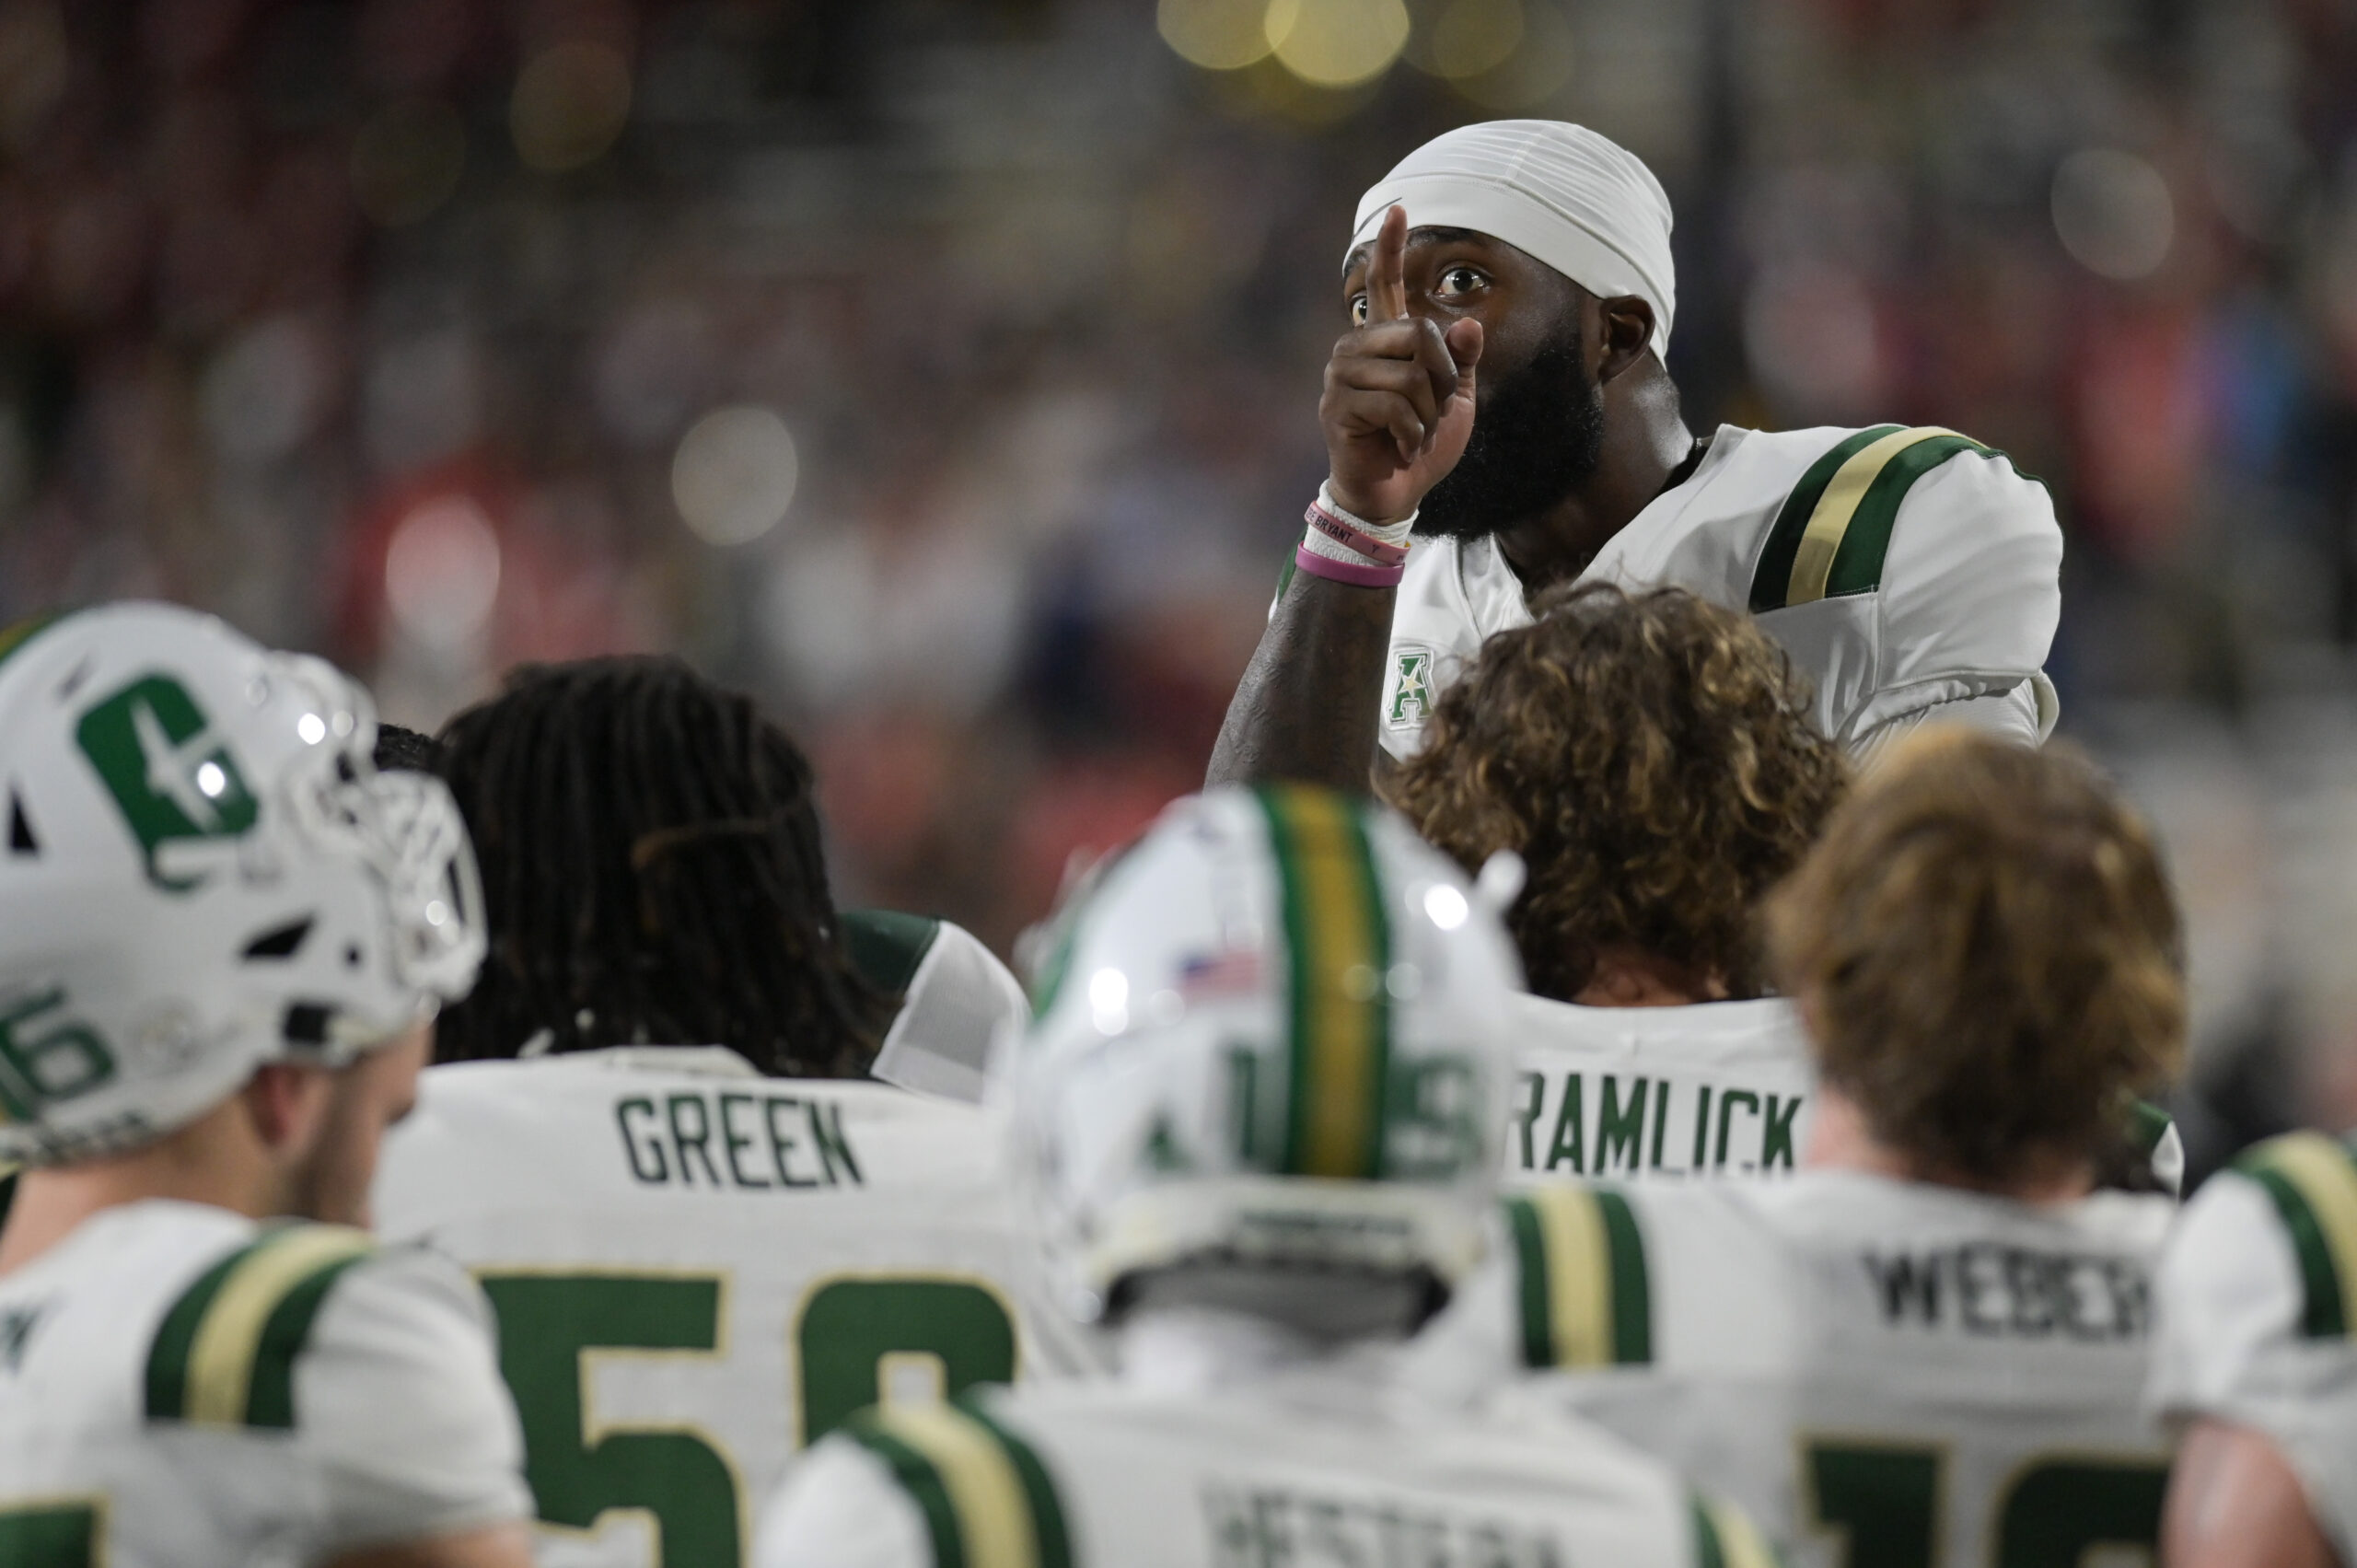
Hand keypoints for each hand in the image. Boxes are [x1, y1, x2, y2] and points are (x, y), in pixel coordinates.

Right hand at [1319, 204, 1482, 523]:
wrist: (1393, 494)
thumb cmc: (1419, 443)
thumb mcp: (1453, 400)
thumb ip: (1461, 361)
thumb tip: (1468, 325)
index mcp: (1384, 341)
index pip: (1385, 286)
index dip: (1392, 250)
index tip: (1400, 209)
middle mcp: (1356, 348)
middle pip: (1418, 334)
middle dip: (1442, 378)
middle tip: (1433, 412)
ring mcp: (1342, 376)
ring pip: (1410, 374)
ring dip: (1428, 413)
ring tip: (1414, 434)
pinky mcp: (1337, 407)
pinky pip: (1395, 405)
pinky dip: (1413, 433)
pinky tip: (1402, 446)